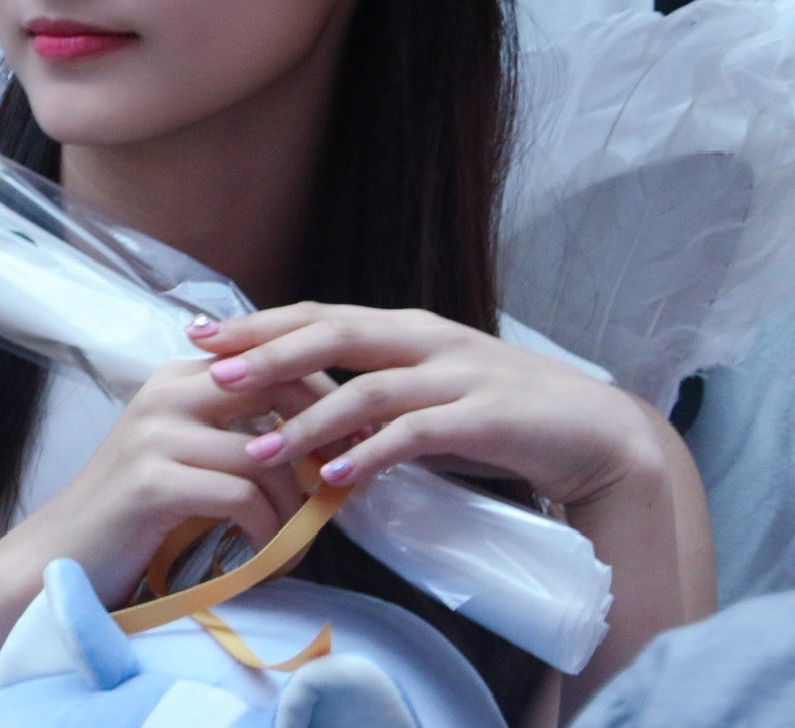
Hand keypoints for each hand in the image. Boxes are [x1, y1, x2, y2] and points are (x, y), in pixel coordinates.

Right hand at [0, 357, 318, 605]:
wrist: (59, 560)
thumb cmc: (135, 517)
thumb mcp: (185, 456)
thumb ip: (235, 430)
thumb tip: (324, 431)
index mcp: (179, 375)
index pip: (272, 358)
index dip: (325, 394)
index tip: (360, 435)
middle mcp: (167, 391)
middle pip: (278, 387)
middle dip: (325, 433)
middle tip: (348, 480)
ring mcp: (156, 433)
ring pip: (267, 455)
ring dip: (296, 509)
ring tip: (298, 544)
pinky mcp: (153, 481)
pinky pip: (243, 499)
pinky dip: (268, 534)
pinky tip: (264, 558)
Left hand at [190, 302, 666, 508]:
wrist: (596, 434)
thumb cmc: (502, 416)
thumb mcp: (428, 393)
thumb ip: (372, 395)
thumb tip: (301, 411)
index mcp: (405, 329)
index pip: (318, 316)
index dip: (258, 325)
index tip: (198, 335)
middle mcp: (425, 340)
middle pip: (332, 334)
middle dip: (266, 353)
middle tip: (209, 372)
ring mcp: (455, 376)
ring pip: (367, 388)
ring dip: (308, 419)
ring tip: (258, 449)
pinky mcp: (482, 418)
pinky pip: (414, 435)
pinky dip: (370, 455)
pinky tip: (333, 479)